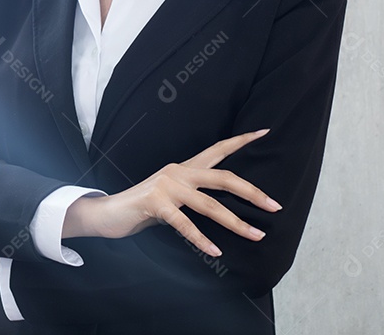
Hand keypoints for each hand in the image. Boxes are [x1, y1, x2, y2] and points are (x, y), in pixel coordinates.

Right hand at [62, 128, 281, 257]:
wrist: (108, 213)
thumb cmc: (143, 208)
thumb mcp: (172, 197)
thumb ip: (193, 197)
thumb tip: (224, 209)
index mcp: (184, 168)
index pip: (218, 149)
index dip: (241, 140)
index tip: (265, 132)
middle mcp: (178, 172)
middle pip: (224, 177)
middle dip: (252, 192)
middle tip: (275, 207)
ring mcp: (166, 186)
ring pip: (210, 205)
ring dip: (236, 223)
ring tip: (256, 235)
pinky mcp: (155, 203)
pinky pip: (185, 224)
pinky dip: (202, 239)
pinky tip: (215, 251)